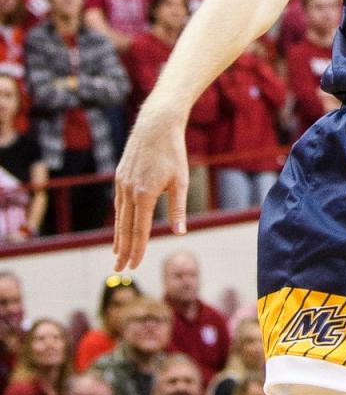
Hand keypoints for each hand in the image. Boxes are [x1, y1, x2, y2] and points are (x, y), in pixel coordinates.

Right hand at [113, 104, 188, 268]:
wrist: (156, 124)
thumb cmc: (173, 152)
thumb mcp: (180, 181)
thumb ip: (177, 209)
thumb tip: (179, 233)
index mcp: (145, 195)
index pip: (139, 230)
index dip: (137, 249)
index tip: (134, 266)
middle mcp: (129, 191)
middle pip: (125, 228)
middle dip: (123, 250)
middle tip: (120, 270)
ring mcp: (122, 183)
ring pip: (119, 216)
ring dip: (118, 236)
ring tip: (117, 253)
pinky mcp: (120, 176)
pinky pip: (118, 203)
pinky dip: (118, 218)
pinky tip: (120, 226)